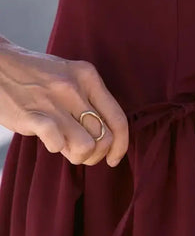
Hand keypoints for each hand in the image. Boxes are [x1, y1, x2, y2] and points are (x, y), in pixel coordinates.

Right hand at [0, 41, 127, 166]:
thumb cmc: (35, 76)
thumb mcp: (69, 76)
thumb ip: (90, 100)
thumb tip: (108, 137)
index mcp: (88, 76)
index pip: (119, 119)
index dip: (121, 146)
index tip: (113, 159)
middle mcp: (75, 87)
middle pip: (105, 138)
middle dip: (96, 155)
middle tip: (82, 153)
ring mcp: (53, 100)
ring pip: (86, 146)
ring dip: (77, 156)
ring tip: (65, 147)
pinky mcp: (32, 114)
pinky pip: (58, 144)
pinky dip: (56, 149)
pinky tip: (49, 140)